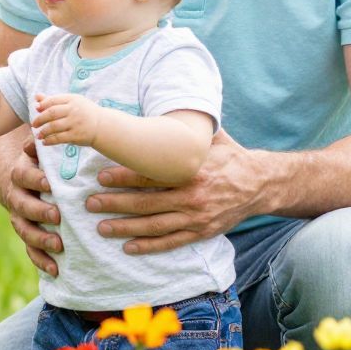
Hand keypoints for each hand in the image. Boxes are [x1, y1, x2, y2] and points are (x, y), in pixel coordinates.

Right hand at [0, 131, 61, 276]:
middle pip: (22, 205)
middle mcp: (17, 197)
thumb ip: (40, 145)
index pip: (23, 175)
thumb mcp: (39, 151)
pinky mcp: (27, 235)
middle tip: (57, 215)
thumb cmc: (40, 162)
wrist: (21, 179)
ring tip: (58, 245)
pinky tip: (56, 270)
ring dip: (40, 238)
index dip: (35, 178)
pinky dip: (41, 261)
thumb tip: (38, 136)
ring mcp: (20, 218)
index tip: (50, 182)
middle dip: (39, 211)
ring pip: (25, 230)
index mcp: (20, 174)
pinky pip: (30, 250)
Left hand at [31, 92, 100, 146]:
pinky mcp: (76, 136)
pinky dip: (49, 141)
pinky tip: (45, 142)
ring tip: (38, 135)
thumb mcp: (72, 102)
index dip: (42, 105)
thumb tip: (36, 98)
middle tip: (34, 124)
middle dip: (40, 119)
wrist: (102, 126)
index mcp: (72, 99)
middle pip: (51, 113)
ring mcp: (75, 123)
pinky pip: (58, 138)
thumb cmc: (84, 112)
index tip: (36, 109)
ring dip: (43, 132)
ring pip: (53, 127)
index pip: (53, 100)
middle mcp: (74, 110)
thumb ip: (54, 100)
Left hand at [87, 129, 267, 254]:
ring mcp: (197, 217)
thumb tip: (164, 102)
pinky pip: (171, 242)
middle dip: (115, 204)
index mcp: (191, 171)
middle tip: (90, 203)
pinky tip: (128, 247)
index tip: (100, 176)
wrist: (261, 184)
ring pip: (154, 226)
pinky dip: (149, 246)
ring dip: (125, 228)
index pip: (151, 175)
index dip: (123, 177)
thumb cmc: (230, 156)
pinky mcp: (201, 232)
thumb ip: (186, 130)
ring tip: (102, 227)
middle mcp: (192, 196)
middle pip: (146, 203)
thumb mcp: (211, 138)